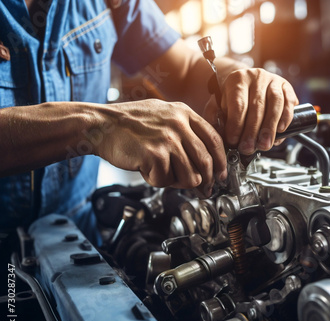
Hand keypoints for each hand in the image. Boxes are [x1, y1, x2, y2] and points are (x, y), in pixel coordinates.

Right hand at [96, 99, 226, 194]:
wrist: (100, 124)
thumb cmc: (129, 124)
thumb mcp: (163, 115)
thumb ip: (185, 131)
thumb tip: (204, 161)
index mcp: (184, 113)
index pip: (214, 140)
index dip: (221, 162)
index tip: (221, 175)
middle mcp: (179, 124)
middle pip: (205, 162)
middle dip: (207, 181)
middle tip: (203, 190)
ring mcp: (167, 139)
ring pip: (189, 176)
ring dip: (176, 181)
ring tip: (161, 172)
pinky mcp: (154, 154)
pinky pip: (165, 180)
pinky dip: (155, 180)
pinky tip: (145, 168)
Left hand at [204, 68, 298, 154]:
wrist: (248, 83)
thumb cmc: (234, 98)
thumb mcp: (219, 104)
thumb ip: (216, 117)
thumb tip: (220, 133)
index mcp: (238, 79)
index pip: (238, 105)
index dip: (236, 126)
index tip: (234, 141)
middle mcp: (256, 76)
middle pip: (257, 106)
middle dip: (252, 131)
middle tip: (249, 148)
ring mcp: (273, 80)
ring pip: (275, 104)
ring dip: (270, 128)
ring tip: (264, 145)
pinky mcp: (286, 86)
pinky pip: (288, 102)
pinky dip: (285, 117)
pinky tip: (280, 130)